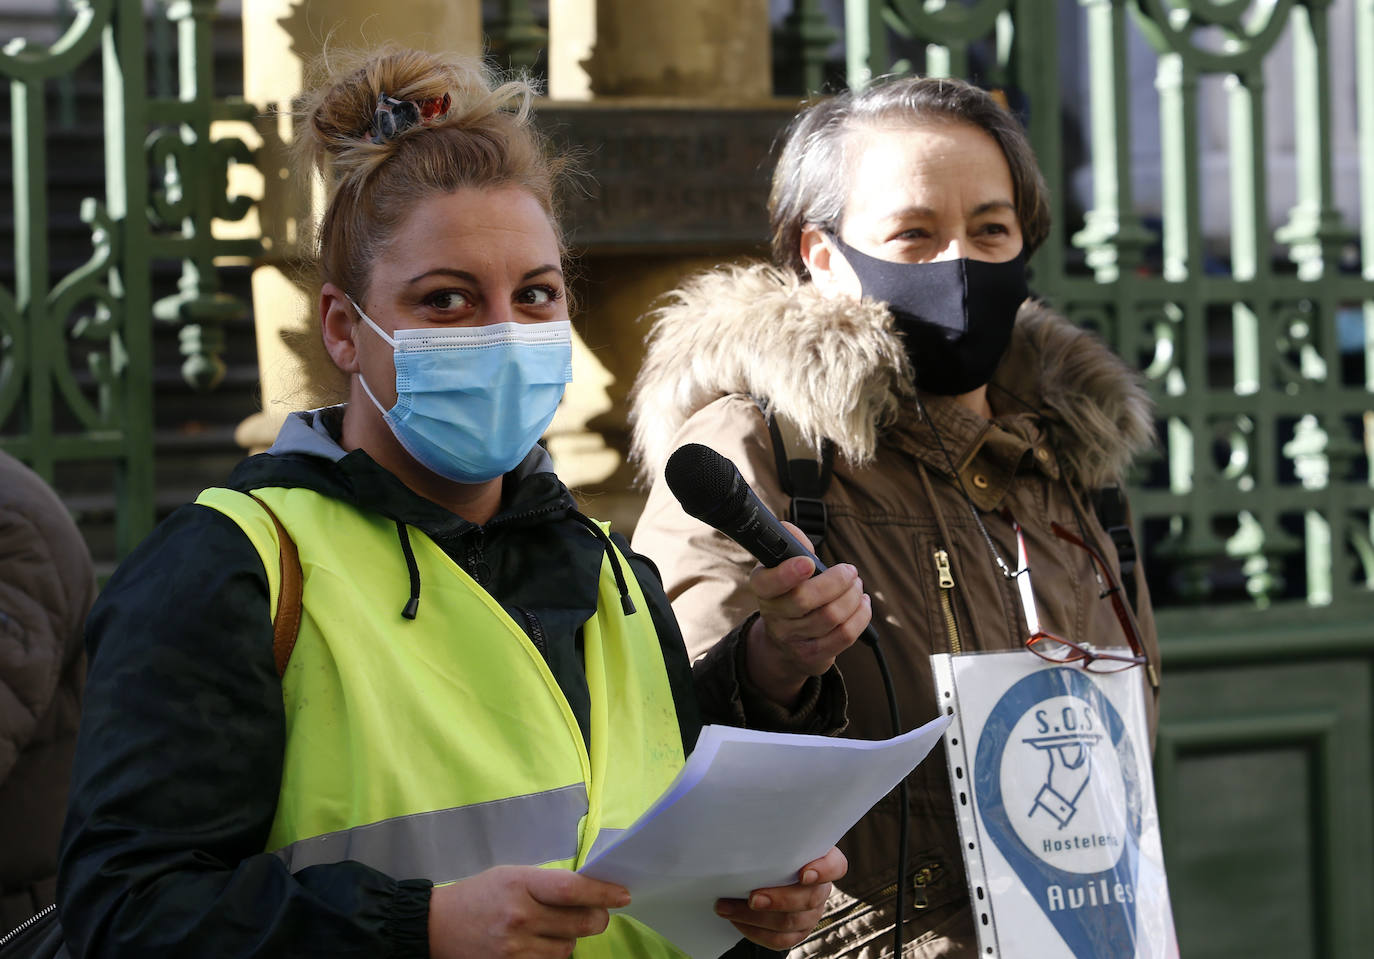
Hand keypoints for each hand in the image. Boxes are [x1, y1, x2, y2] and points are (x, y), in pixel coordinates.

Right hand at [428, 865, 629, 958]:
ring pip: (568, 948)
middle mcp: (519, 916)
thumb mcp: (511, 875)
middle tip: (597, 913)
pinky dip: (554, 953)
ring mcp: (515, 947)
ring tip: (557, 927)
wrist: (437, 926)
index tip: (623, 894)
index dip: (602, 892)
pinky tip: (542, 942)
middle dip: (597, 917)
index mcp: (519, 883)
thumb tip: (588, 891)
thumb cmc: (480, 894)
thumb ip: (546, 883)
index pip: (572, 889)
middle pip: (579, 923)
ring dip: (572, 938)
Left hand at [714, 846, 846, 949]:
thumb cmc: (767, 848)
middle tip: (752, 898)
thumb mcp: (772, 838)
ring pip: (791, 922)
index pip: (836, 866)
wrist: (760, 872)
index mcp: (821, 860)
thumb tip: (741, 824)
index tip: (803, 874)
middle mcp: (820, 888)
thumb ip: (769, 835)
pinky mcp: (797, 931)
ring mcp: (810, 913)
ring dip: (755, 918)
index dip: (824, 871)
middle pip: (810, 898)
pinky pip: (780, 939)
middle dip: (779, 900)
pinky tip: (735, 920)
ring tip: (726, 907)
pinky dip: (755, 932)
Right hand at [746, 521, 870, 706]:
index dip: (787, 573)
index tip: (809, 563)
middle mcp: (772, 615)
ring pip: (830, 617)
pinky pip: (844, 636)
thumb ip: (791, 543)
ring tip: (857, 586)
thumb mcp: (783, 565)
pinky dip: (860, 616)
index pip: (768, 582)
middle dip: (837, 581)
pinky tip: (862, 604)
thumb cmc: (790, 591)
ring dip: (853, 597)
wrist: (785, 641)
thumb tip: (793, 532)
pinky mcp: (812, 656)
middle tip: (850, 572)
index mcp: (763, 587)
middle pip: (805, 599)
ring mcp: (791, 638)